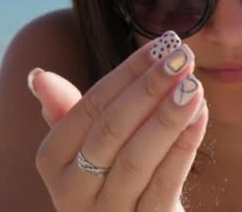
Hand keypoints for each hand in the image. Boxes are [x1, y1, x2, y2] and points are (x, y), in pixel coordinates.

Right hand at [28, 31, 207, 211]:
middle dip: (149, 89)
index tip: (160, 45)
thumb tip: (40, 76)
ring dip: (168, 116)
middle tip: (182, 57)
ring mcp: (110, 211)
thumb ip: (70, 111)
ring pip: (137, 159)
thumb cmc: (112, 172)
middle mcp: (73, 190)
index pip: (89, 108)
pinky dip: (183, 146)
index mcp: (54, 161)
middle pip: (111, 131)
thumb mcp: (87, 144)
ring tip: (194, 85)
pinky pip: (166, 182)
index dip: (127, 74)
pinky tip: (200, 115)